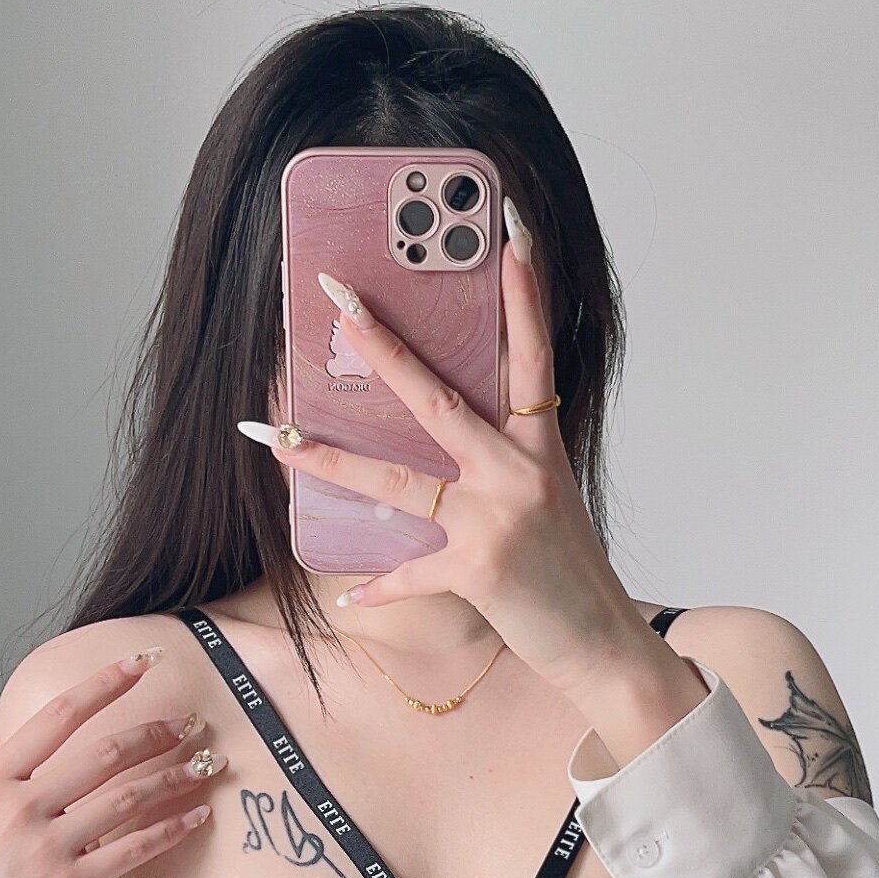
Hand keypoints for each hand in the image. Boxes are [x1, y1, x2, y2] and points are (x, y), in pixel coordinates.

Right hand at [0, 651, 226, 877]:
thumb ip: (3, 774)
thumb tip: (24, 739)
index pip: (59, 716)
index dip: (105, 683)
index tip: (140, 662)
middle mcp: (20, 806)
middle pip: (105, 754)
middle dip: (157, 732)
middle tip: (191, 722)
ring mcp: (45, 846)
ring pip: (127, 798)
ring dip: (175, 777)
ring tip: (206, 764)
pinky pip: (132, 850)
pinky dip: (170, 830)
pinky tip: (196, 817)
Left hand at [241, 203, 704, 748]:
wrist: (602, 645)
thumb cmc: (569, 574)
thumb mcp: (546, 502)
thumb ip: (502, 463)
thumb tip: (440, 437)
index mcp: (540, 449)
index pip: (531, 355)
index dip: (524, 294)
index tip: (509, 232)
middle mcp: (519, 472)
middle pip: (439, 398)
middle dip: (382, 347)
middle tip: (337, 297)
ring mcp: (498, 519)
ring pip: (399, 480)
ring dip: (332, 460)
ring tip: (276, 439)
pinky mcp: (479, 569)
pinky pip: (410, 573)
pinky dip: (380, 589)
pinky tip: (350, 598)